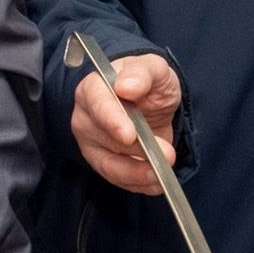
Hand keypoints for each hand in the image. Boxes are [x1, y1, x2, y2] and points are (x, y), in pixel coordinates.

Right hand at [72, 52, 182, 193]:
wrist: (150, 101)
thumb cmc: (147, 81)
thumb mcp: (153, 69)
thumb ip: (142, 73)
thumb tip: (127, 85)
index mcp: (93, 88)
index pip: (97, 104)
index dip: (112, 120)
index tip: (129, 134)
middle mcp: (86, 117)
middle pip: (105, 139)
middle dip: (137, 150)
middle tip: (167, 154)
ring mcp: (92, 143)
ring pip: (110, 165)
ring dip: (138, 174)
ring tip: (163, 174)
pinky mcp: (104, 162)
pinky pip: (119, 179)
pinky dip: (140, 183)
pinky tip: (157, 182)